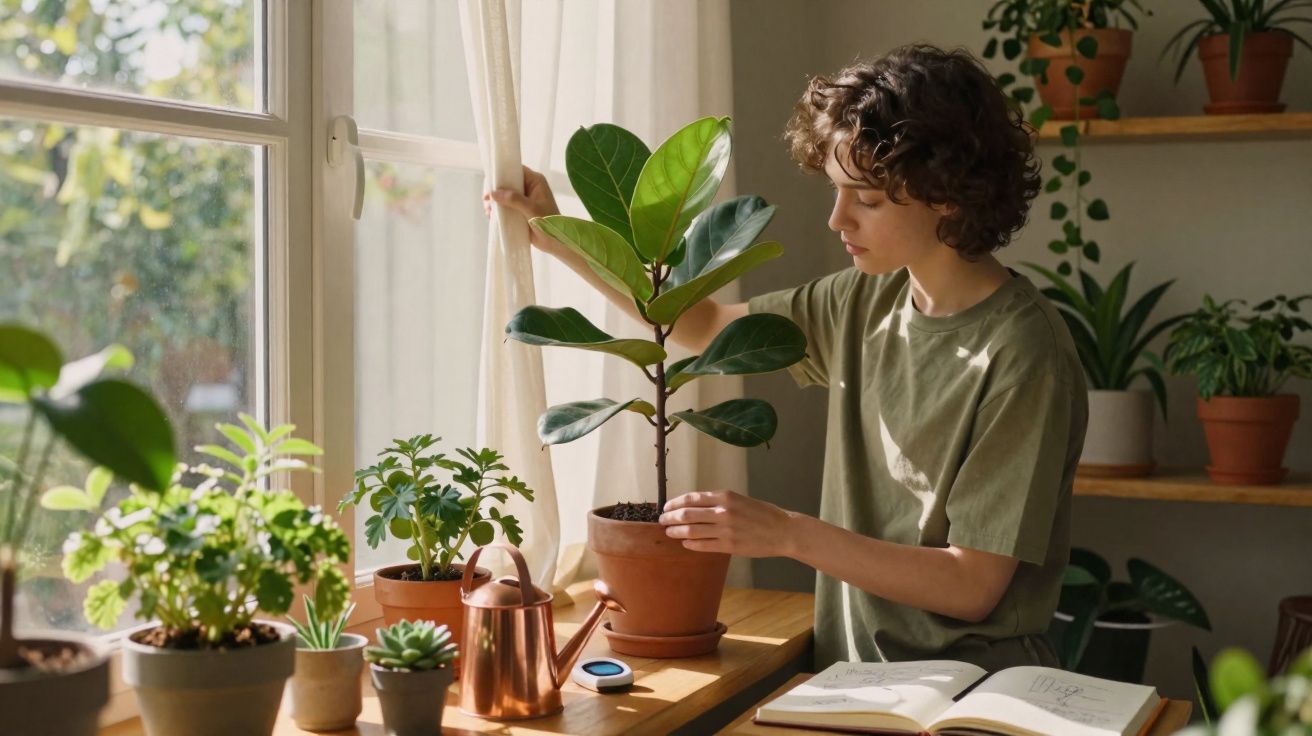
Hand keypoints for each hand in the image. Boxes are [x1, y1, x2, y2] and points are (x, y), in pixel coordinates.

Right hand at [482, 165, 562, 254]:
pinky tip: (491, 216)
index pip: (516, 171)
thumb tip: (494, 193)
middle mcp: (528, 187)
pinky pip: (505, 206)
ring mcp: (523, 199)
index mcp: (535, 181)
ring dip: (494, 202)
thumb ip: (514, 199)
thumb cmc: (548, 222)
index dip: (502, 174)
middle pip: (507, 183)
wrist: (554, 242)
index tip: (490, 184)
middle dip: (495, 190)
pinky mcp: (519, 210)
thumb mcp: (531, 209)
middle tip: (486, 200)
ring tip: (488, 211)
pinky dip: (498, 210)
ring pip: (504, 195)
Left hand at [659, 490, 796, 557]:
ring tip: (669, 532)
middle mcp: (723, 511)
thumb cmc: (762, 514)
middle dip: (670, 518)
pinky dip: (690, 544)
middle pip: (687, 514)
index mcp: (725, 496)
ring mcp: (725, 529)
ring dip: (676, 531)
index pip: (691, 498)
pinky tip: (685, 543)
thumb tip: (694, 506)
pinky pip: (703, 545)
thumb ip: (718, 502)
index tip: (666, 507)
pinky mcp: (729, 545)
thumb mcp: (739, 499)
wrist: (783, 530)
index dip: (675, 503)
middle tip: (662, 521)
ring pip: (691, 531)